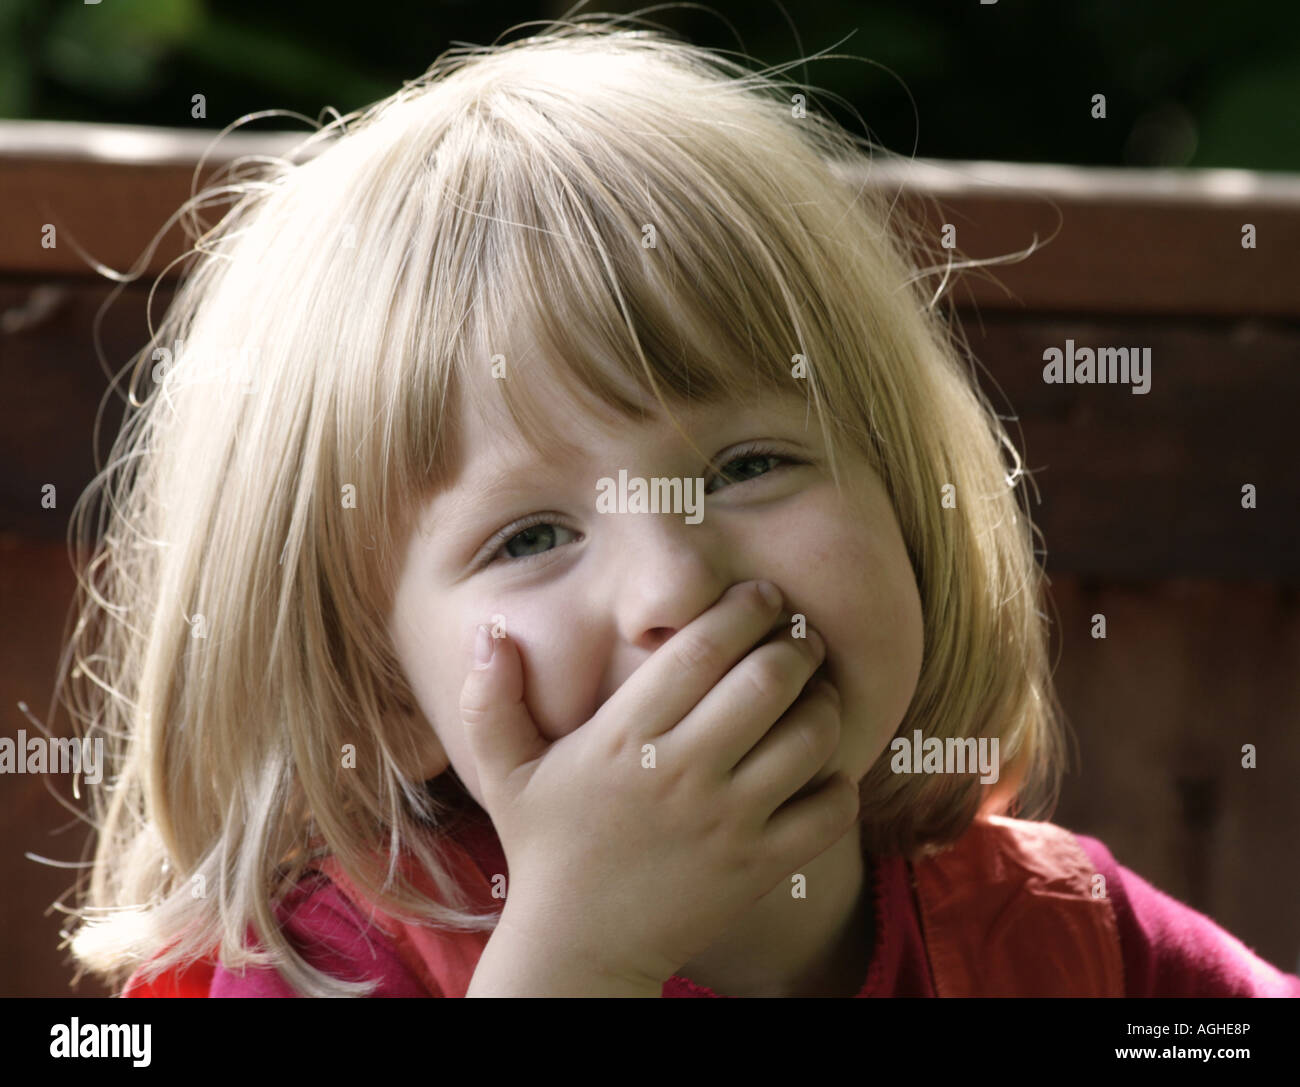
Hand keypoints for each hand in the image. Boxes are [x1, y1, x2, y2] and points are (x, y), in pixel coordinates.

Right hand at [458, 580, 857, 987]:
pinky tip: (820, 768)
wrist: (579, 949)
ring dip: (825, 703)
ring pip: (811, 736)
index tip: (760, 596)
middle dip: (796, 644)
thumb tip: (490, 631)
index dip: (743, 608)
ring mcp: (728, 823)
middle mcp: (682, 772)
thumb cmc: (546, 847)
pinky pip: (830, 808)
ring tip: (815, 694)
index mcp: (625, 736)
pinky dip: (839, 780)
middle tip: (799, 638)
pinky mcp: (761, 867)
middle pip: (769, 678)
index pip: (702, 647)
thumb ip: (490, 699)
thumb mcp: (504, 773)